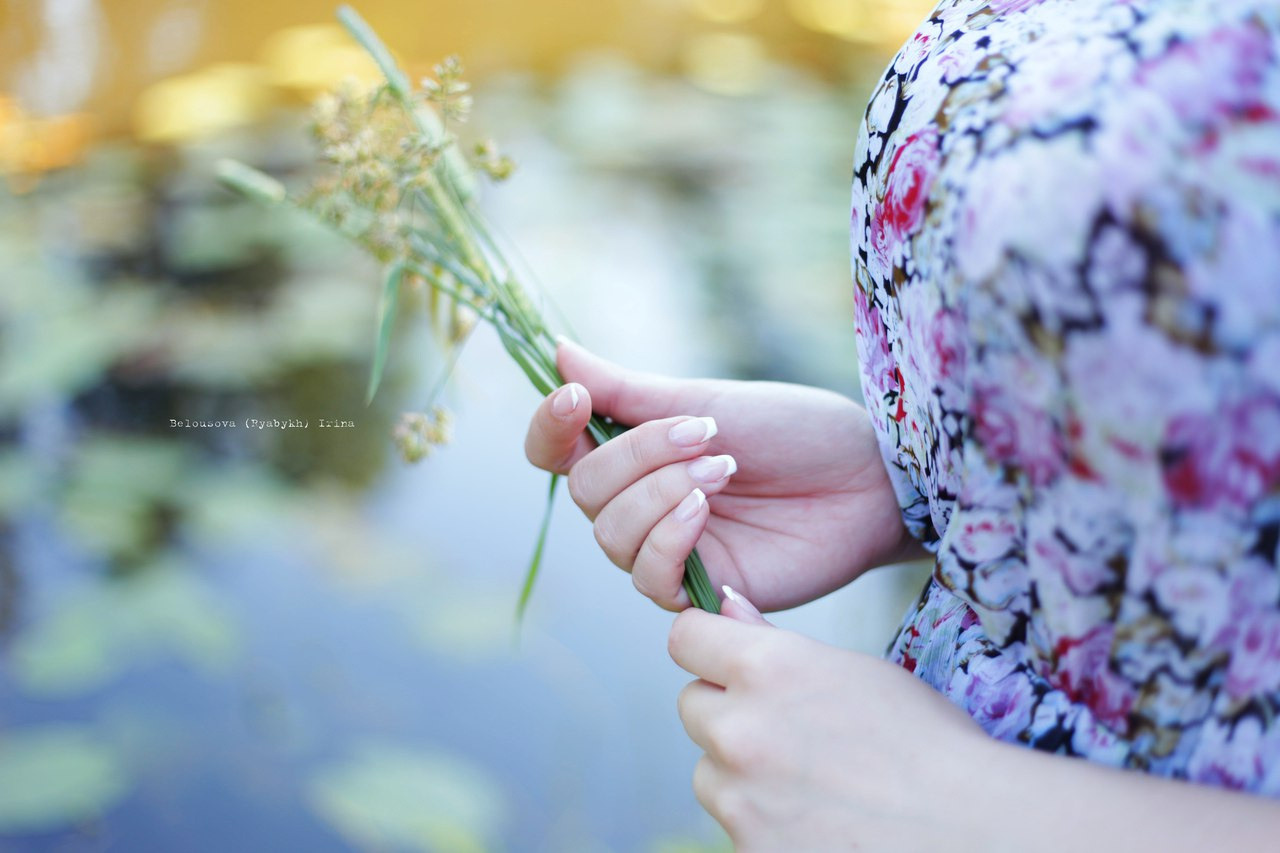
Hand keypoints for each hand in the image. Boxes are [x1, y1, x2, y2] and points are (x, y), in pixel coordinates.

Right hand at [523, 340, 921, 610]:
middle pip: (583, 491)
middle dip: (637, 456)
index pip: (555, 451)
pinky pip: (649, 577)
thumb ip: (628, 390)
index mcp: (636, 452)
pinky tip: (707, 510)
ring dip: (661, 493)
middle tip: (706, 435)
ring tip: (724, 469)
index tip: (575, 400)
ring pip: (610, 535)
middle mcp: (641, 502)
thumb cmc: (795, 430)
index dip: (549, 429)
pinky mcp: (699, 590)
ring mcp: (667, 547)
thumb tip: (558, 353)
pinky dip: (670, 537)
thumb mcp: (705, 400)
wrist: (867, 477)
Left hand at [672, 590, 989, 851]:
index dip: (706, 646)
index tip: (724, 660)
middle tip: (789, 730)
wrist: (970, 831)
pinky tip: (818, 820)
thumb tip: (725, 603)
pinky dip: (763, 823)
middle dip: (728, 713)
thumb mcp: (853, 670)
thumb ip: (773, 641)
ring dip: (739, 774)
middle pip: (692, 707)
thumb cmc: (928, 744)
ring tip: (811, 782)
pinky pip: (734, 825)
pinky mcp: (748, 848)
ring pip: (707, 773)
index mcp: (767, 668)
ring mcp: (739, 798)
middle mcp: (740, 729)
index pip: (685, 638)